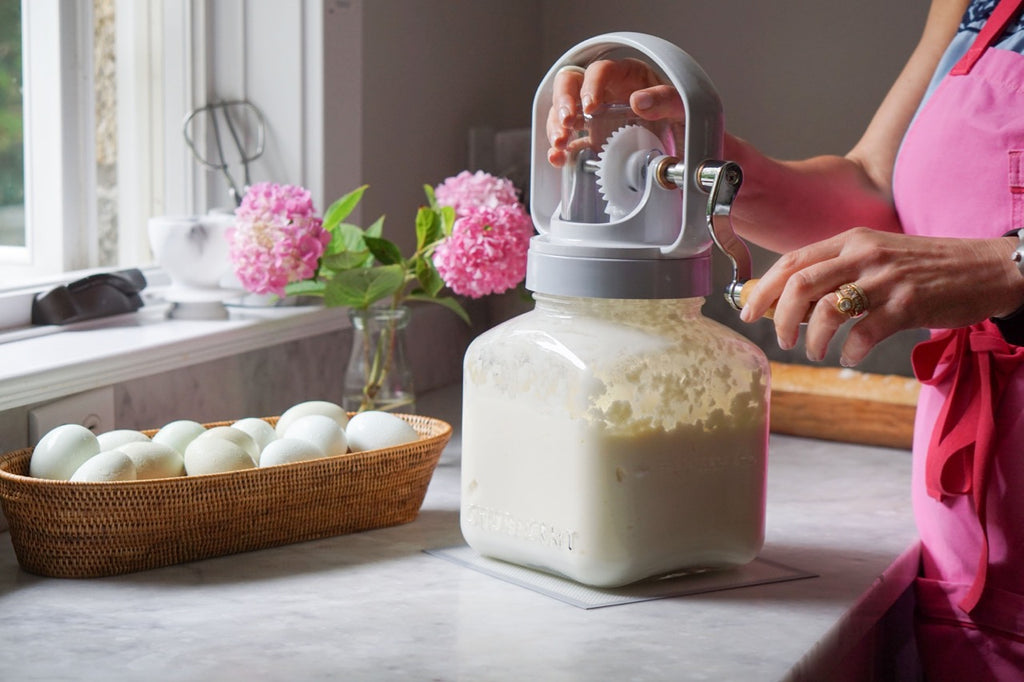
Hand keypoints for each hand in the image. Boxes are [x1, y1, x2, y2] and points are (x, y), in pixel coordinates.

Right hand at [546, 58, 683, 166]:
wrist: (684, 145)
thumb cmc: (682, 118)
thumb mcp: (683, 106)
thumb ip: (666, 99)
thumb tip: (639, 101)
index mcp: (626, 76)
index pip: (600, 71)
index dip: (591, 86)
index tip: (590, 107)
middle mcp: (604, 93)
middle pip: (570, 85)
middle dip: (564, 102)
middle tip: (568, 123)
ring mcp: (594, 117)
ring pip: (562, 112)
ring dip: (556, 127)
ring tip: (560, 145)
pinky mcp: (590, 140)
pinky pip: (568, 142)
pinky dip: (560, 151)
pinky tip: (558, 159)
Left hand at [738, 228, 1023, 365]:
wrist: (986, 267)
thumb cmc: (925, 266)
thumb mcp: (876, 255)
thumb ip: (837, 272)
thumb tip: (792, 304)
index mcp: (850, 240)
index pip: (791, 261)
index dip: (762, 288)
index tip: (748, 311)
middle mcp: (864, 254)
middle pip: (799, 285)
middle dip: (778, 318)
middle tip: (780, 339)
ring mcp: (887, 279)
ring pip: (827, 311)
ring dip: (811, 339)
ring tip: (814, 351)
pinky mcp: (909, 304)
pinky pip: (864, 334)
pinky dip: (849, 351)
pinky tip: (850, 356)